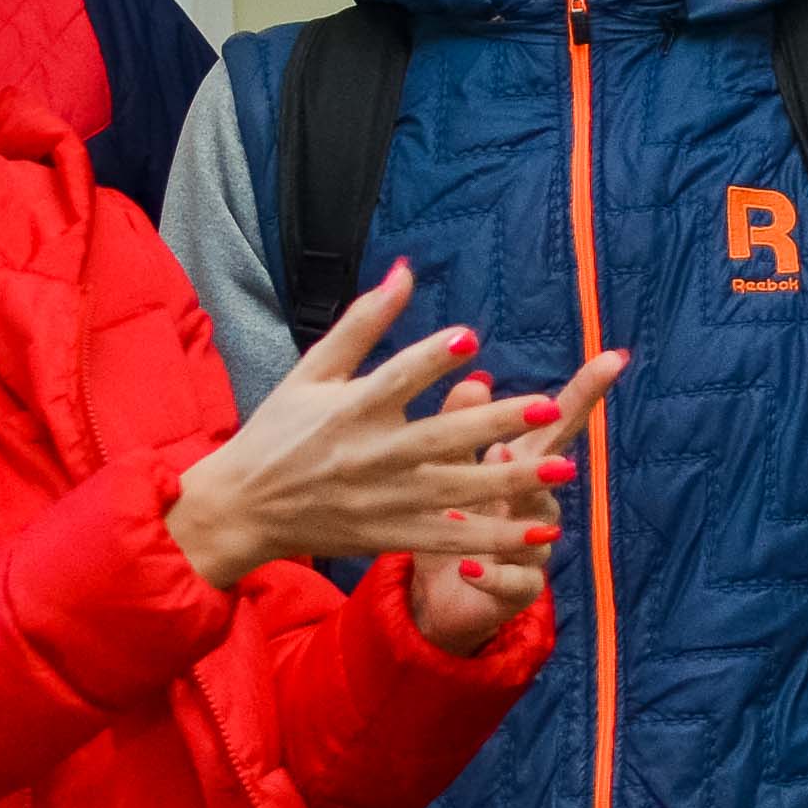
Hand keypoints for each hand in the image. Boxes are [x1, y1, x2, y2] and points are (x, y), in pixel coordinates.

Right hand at [166, 263, 623, 588]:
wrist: (241, 509)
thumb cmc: (278, 430)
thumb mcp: (313, 371)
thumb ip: (365, 322)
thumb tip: (407, 269)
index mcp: (350, 409)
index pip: (395, 379)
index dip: (430, 359)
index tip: (470, 338)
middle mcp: (370, 455)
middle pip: (440, 437)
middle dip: (495, 422)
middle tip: (550, 404)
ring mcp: (383, 500)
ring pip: (457, 490)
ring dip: (512, 480)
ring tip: (566, 466)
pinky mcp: (389, 534)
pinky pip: (449, 537)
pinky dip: (494, 536)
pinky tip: (541, 529)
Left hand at [400, 375, 576, 653]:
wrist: (441, 596)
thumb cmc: (452, 523)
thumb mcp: (446, 473)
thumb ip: (460, 429)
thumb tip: (475, 380)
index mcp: (523, 468)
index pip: (558, 425)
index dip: (586, 393)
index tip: (614, 357)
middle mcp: (538, 505)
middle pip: (551, 478)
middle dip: (542, 465)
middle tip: (508, 448)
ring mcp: (535, 548)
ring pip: (536, 529)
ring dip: (511, 518)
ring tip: (467, 507)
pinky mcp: (520, 589)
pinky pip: (514, 581)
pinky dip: (492, 574)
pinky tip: (470, 565)